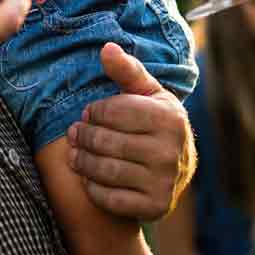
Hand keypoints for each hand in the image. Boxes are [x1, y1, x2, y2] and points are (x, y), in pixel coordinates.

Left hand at [65, 43, 195, 219]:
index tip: (88, 113)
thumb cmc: (155, 122)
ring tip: (75, 153)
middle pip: (107, 142)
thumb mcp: (148, 93)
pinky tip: (88, 177)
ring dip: (82, 161)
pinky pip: (110, 199)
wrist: (180, 168)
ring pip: (105, 170)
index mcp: (169, 118)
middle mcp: (170, 151)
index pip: (115, 112)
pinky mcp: (155, 207)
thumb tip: (106, 48)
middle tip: (75, 133)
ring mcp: (164, 182)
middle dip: (84, 135)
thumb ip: (127, 70)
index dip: (94, 111)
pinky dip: (92, 188)